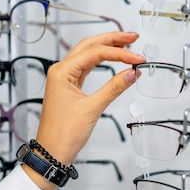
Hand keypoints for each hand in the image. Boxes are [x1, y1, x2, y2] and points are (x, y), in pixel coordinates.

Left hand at [24, 31, 144, 189]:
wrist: (51, 153)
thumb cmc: (63, 134)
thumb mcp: (92, 109)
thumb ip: (114, 88)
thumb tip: (132, 73)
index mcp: (61, 72)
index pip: (95, 54)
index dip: (119, 54)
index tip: (137, 58)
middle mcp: (60, 71)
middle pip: (89, 46)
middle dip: (112, 40)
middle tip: (132, 37)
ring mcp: (64, 79)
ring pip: (87, 55)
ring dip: (107, 49)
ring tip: (126, 44)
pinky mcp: (69, 88)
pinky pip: (86, 68)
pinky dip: (101, 63)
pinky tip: (113, 61)